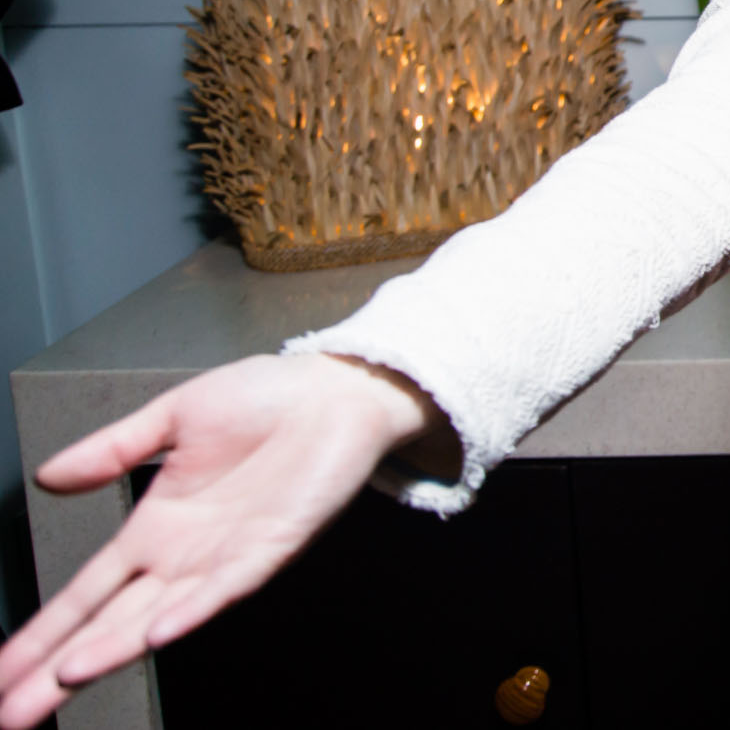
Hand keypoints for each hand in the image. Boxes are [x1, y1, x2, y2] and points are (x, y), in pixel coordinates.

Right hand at [0, 352, 444, 728]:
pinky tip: (158, 631)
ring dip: (112, 647)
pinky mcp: (271, 547)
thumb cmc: (268, 400)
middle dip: (57, 668)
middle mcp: (184, 555)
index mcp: (155, 527)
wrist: (339, 388)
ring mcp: (225, 557)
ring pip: (157, 616)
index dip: (41, 632)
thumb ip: (112, 450)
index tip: (0, 673)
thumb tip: (47, 476)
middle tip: (11, 712)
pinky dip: (192, 610)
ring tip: (65, 676)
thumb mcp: (173, 416)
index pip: (85, 592)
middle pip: (107, 623)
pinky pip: (226, 587)